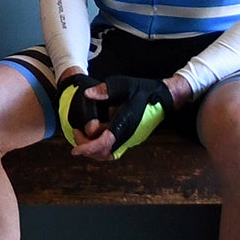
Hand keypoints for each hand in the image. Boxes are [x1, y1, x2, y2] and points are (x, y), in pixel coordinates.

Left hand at [62, 73, 182, 160]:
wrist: (164, 98)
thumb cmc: (143, 90)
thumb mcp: (123, 84)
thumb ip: (105, 90)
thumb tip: (87, 94)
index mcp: (124, 123)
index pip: (105, 142)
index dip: (89, 148)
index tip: (75, 150)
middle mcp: (127, 136)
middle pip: (104, 153)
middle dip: (87, 148)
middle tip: (76, 133)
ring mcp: (130, 140)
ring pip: (109, 154)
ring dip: (93, 150)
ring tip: (82, 136)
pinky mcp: (131, 139)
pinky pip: (113, 150)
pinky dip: (101, 148)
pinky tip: (94, 136)